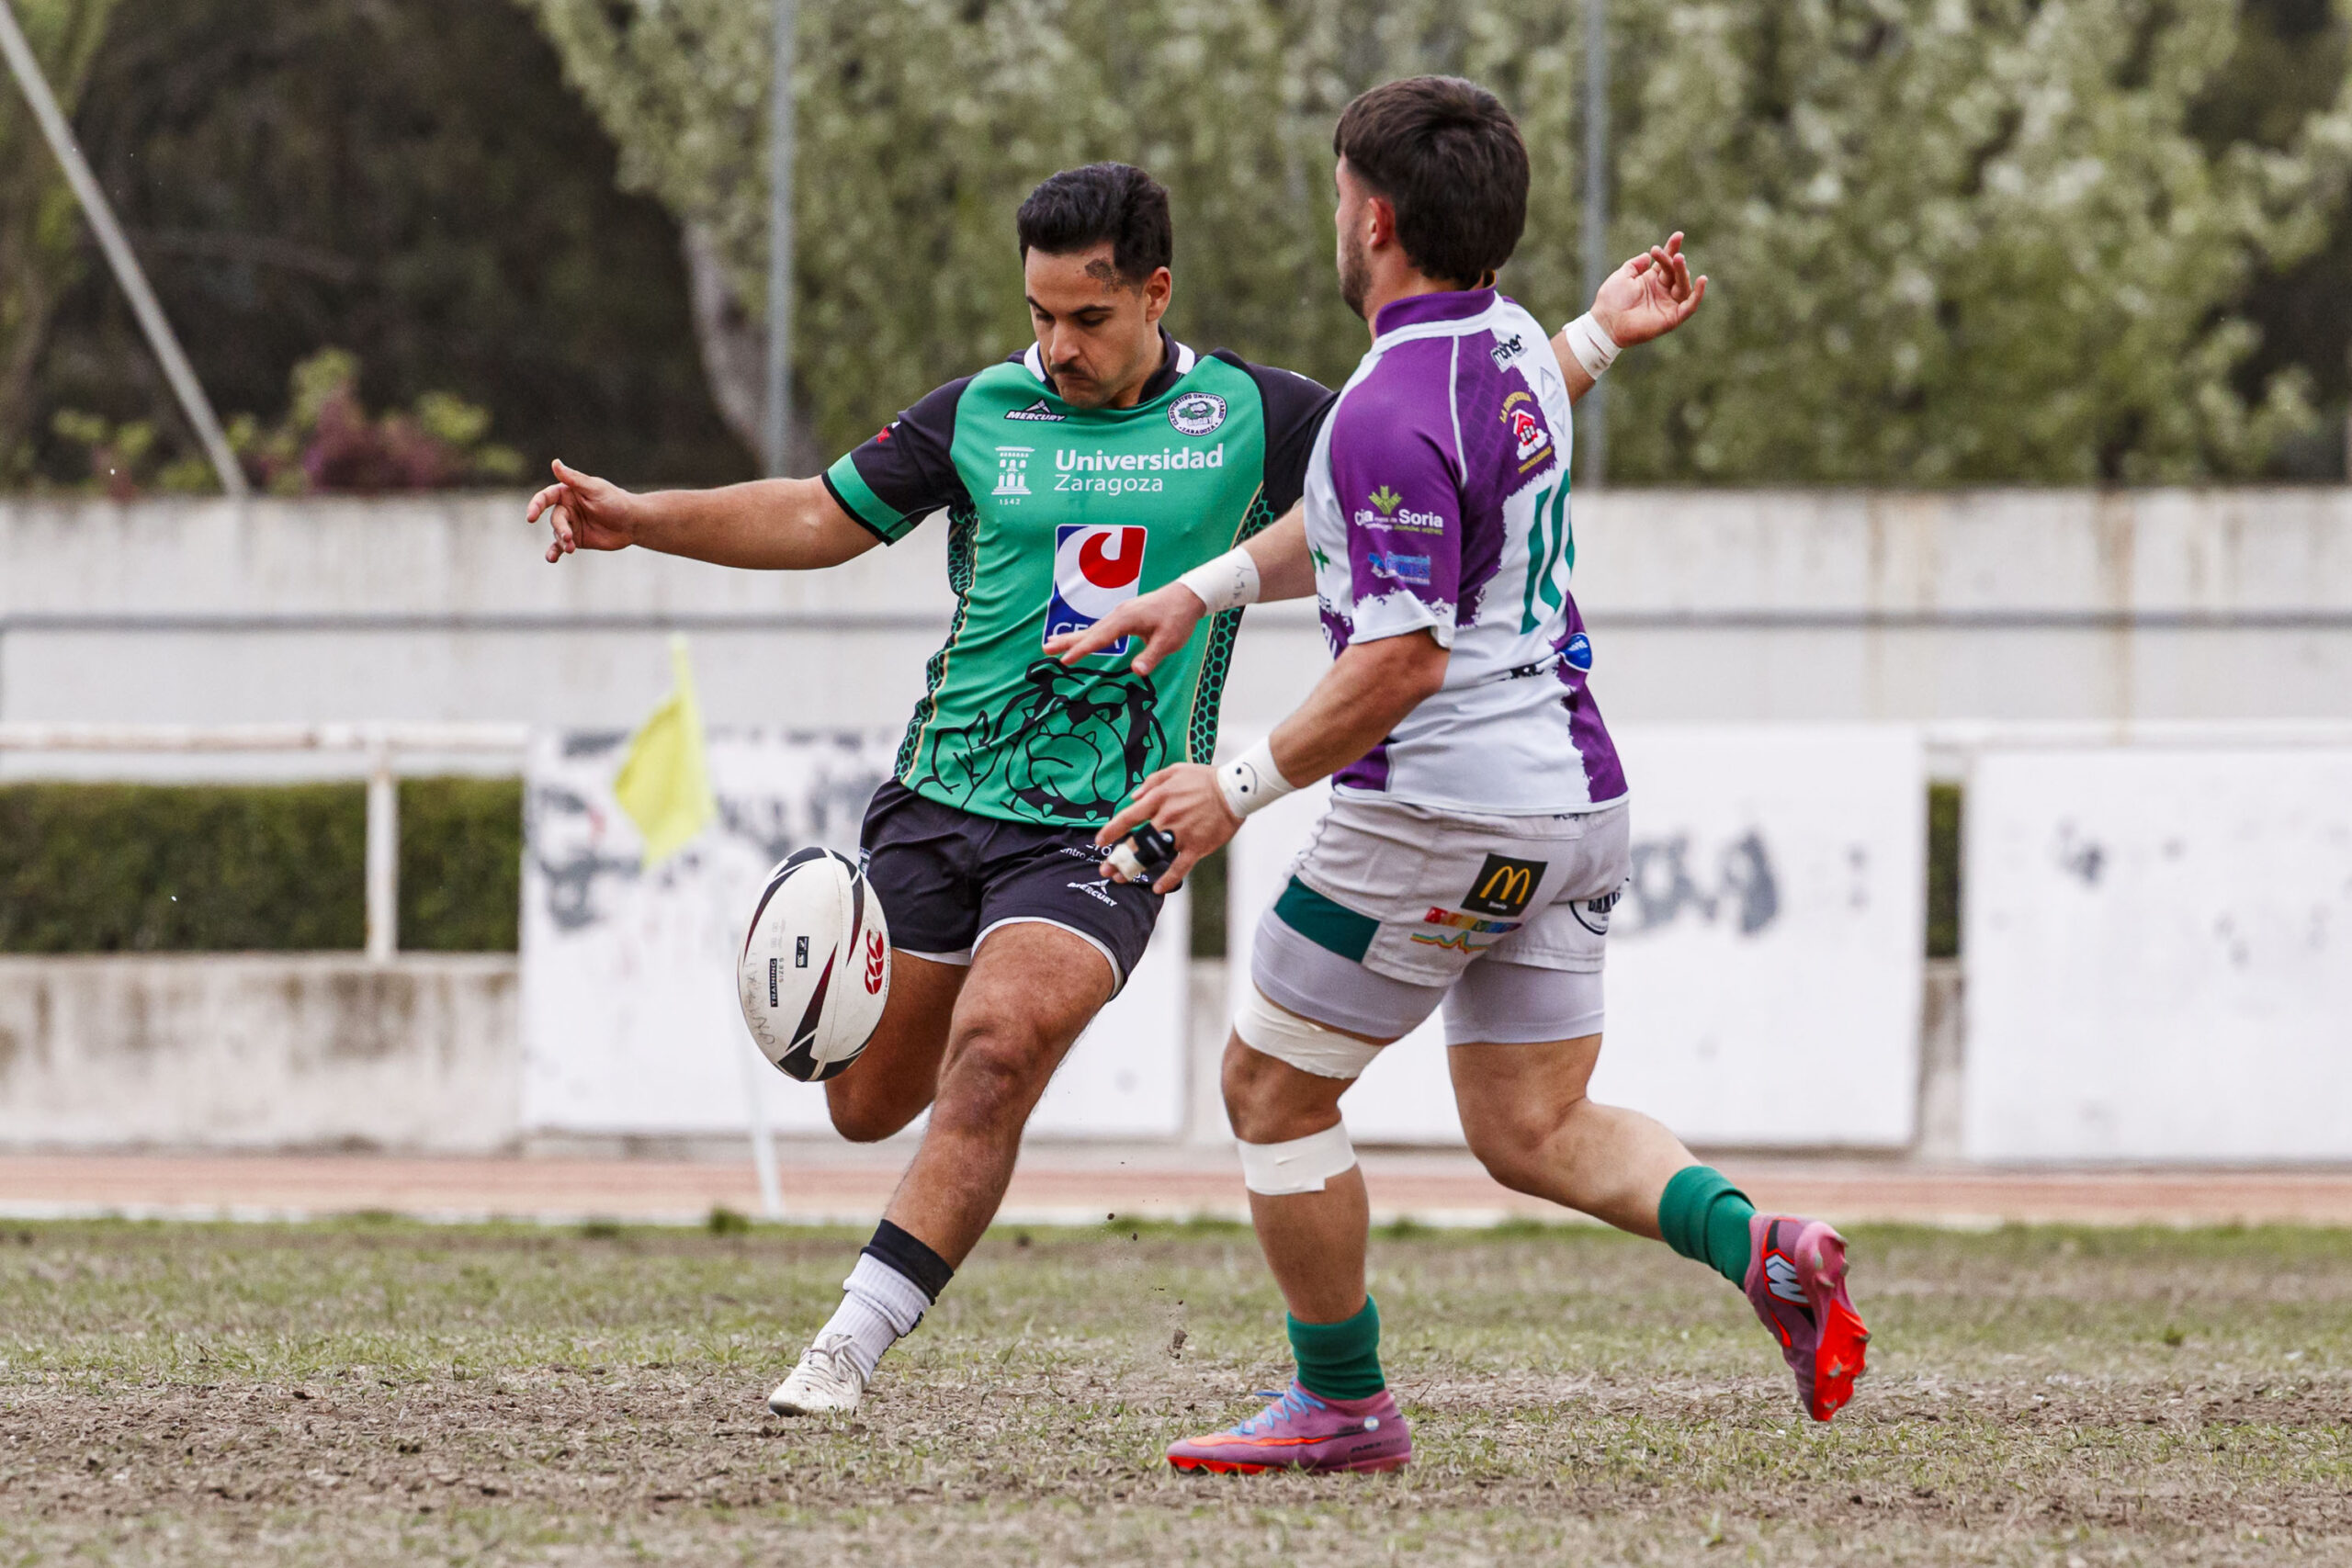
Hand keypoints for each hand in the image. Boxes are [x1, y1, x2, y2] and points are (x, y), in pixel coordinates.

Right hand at [526, 459, 641, 562]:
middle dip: (560, 529)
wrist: (632, 522)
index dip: (536, 506)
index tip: (531, 517)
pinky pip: (560, 546)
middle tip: (569, 538)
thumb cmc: (616, 501)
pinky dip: (555, 552)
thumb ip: (574, 479)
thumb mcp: (595, 489)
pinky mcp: (575, 539)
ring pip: (557, 534)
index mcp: (567, 492)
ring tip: (571, 548)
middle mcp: (566, 508)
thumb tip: (555, 462)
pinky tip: (551, 558)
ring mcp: (570, 524)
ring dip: (562, 542)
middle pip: (555, 519)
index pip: (546, 497)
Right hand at [1044, 582, 1209, 674]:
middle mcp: (1118, 615)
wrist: (1187, 595)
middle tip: (1045, 650)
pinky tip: (1080, 640)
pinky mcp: (1124, 616)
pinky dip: (1086, 635)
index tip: (1065, 660)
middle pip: (1089, 631)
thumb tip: (1136, 673)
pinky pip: (1100, 628)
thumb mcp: (1169, 641)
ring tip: (1051, 644)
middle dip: (1067, 641)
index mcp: (1126, 619)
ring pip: (1092, 629)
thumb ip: (1151, 656)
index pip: (1099, 638)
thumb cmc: (1178, 618)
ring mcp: (1120, 614)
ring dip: (1072, 637)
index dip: (1081, 650)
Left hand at [1095, 763, 1239, 893]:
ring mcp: (1181, 834)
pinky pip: (1179, 868)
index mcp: (1158, 799)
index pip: (1128, 818)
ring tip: (1121, 879)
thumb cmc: (1205, 778)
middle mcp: (1166, 818)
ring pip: (1152, 856)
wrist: (1236, 789)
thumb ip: (1151, 782)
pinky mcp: (1196, 847)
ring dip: (1134, 869)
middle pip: (1136, 843)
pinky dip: (1168, 880)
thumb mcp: (1175, 769)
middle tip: (1104, 870)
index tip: (1099, 842)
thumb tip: (1132, 797)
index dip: (1111, 831)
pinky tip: (1157, 888)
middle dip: (1117, 858)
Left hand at [1590, 232, 1706, 347]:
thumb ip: (1635, 265)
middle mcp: (1662, 291)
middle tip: (1674, 254)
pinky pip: (1690, 306)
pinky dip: (1698, 294)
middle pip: (1675, 272)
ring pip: (1683, 285)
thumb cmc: (1611, 301)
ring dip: (1682, 271)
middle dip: (1675, 261)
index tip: (1678, 235)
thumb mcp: (1622, 276)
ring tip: (1678, 259)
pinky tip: (1702, 280)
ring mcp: (1668, 304)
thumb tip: (1647, 256)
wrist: (1606, 322)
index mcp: (1651, 280)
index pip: (1666, 262)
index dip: (1672, 248)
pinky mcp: (1672, 318)